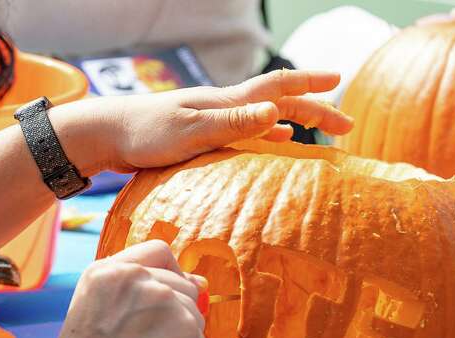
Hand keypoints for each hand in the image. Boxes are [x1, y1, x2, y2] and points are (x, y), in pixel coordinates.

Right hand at [49, 241, 207, 337]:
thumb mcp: (91, 315)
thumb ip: (134, 293)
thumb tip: (199, 281)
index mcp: (106, 273)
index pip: (157, 252)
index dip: (168, 273)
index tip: (164, 298)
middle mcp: (136, 278)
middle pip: (180, 283)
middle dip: (175, 313)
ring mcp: (164, 300)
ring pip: (193, 312)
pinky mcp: (186, 327)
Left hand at [53, 70, 352, 175]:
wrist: (107, 134)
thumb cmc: (144, 136)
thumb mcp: (190, 133)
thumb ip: (231, 124)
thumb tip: (276, 112)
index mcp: (227, 102)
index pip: (278, 86)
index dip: (311, 83)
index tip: (341, 81)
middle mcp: (224, 106)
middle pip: (280, 102)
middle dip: (315, 109)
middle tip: (347, 125)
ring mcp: (213, 119)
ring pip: (266, 115)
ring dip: (297, 120)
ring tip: (320, 132)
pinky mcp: (201, 134)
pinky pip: (248, 131)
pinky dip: (269, 133)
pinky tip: (277, 139)